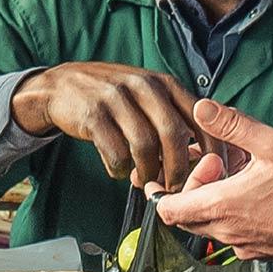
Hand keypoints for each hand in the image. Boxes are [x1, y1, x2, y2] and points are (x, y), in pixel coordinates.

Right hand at [11, 62, 207, 189]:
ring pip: (145, 146)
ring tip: (145, 181)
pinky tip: (118, 170)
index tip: (212, 171)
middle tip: (177, 188)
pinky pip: (115, 152)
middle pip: (174, 135)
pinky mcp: (93, 115)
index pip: (200, 117)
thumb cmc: (110, 95)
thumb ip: (172, 113)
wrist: (60, 86)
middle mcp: (143, 86)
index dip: (211, 148)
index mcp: (163, 83)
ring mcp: (117, 99)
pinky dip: (120, 169)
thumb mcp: (146, 92)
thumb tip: (203, 149)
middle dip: (179, 169)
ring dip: (148, 173)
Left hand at [150, 100, 272, 260]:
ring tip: (242, 173)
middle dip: (194, 186)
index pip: (167, 210)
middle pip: (186, 216)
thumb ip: (232, 125)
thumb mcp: (272, 144)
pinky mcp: (263, 252)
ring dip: (215, 199)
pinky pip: (234, 235)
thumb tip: (201, 107)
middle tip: (221, 161)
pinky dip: (234, 214)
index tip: (187, 162)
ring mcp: (246, 247)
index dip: (164, 187)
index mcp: (222, 208)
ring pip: (211, 226)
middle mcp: (228, 234)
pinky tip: (258, 192)